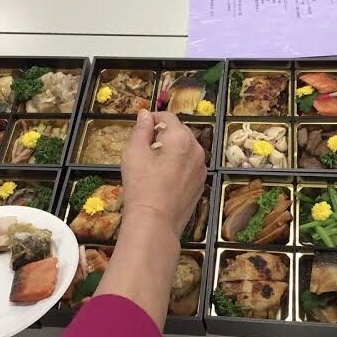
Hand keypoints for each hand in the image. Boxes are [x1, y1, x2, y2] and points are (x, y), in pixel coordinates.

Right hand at [121, 109, 206, 237]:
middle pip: (180, 132)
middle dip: (163, 135)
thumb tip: (145, 115)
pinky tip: (165, 179)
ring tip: (155, 166)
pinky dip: (179, 166)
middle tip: (145, 149)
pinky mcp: (201, 185)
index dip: (152, 119)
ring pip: (186, 150)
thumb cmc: (141, 186)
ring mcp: (201, 169)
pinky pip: (190, 167)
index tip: (141, 129)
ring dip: (172, 151)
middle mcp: (197, 150)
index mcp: (181, 138)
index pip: (168, 117)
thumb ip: (141, 129)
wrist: (156, 222)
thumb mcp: (134, 152)